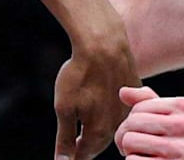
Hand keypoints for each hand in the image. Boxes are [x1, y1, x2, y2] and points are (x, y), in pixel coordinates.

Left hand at [55, 39, 138, 158]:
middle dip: (85, 147)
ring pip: (110, 128)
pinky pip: (119, 111)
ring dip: (97, 132)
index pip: (84, 154)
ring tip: (85, 133)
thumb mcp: (64, 108)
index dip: (73, 157)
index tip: (66, 158)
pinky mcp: (132, 94)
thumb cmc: (79, 76)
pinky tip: (100, 109)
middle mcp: (118, 124)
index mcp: (100, 131)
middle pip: (98, 143)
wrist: (103, 47)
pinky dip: (108, 115)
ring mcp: (127, 109)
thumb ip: (64, 138)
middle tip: (74, 148)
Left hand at [115, 87, 183, 158]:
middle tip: (137, 146)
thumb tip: (123, 92)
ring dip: (131, 151)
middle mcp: (182, 125)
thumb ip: (152, 104)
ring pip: (129, 141)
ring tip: (145, 155)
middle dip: (127, 135)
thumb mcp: (177, 118)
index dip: (134, 122)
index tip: (144, 133)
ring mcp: (178, 148)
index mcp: (183, 106)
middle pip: (132, 123)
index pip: (140, 108)